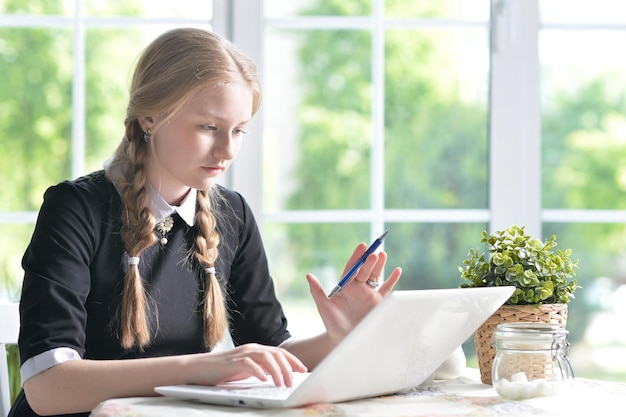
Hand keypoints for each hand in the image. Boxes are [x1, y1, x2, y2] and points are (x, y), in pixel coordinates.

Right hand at [187, 343, 307, 386]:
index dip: (293, 361)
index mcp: (257, 350)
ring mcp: (242, 354)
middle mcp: (252, 349)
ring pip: (266, 357)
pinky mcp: (232, 362)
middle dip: (288, 368)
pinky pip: (248, 364)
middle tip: (293, 383)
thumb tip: (281, 377)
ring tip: (281, 384)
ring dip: (276, 370)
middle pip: (276, 354)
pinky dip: (258, 371)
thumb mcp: (248, 370)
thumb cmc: (224, 371)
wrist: (199, 368)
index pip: (280, 352)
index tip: (303, 371)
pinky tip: (264, 380)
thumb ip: (262, 369)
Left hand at [306, 243, 401, 341]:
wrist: (344, 340)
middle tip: (373, 253)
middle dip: (369, 261)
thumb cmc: (332, 323)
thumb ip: (317, 291)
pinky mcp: (378, 303)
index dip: (357, 257)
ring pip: (375, 276)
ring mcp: (368, 294)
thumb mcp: (323, 307)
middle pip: (365, 270)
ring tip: (383, 254)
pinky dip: (392, 280)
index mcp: (345, 286)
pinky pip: (386, 289)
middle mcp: (358, 287)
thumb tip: (308, 275)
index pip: (352, 268)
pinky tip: (397, 270)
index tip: (362, 246)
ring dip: (380, 266)